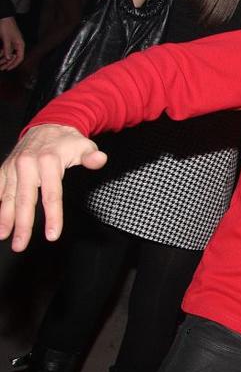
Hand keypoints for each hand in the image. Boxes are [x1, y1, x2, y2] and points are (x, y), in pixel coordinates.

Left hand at [0, 16, 24, 70]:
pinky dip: (2, 53)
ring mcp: (12, 42)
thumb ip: (7, 49)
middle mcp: (17, 45)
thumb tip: (8, 58)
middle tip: (2, 68)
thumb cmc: (6, 26)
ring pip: (8, 53)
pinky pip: (5, 49)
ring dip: (3, 58)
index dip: (14, 64)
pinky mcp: (6, 40)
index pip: (19, 58)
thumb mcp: (6, 38)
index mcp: (20, 44)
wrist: (3, 16)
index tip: (8, 68)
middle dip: (7, 63)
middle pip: (14, 57)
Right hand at [0, 124, 106, 250]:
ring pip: (6, 196)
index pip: (52, 194)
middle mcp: (27, 164)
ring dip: (3, 218)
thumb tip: (100, 159)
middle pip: (24, 199)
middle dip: (22, 224)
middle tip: (20, 246)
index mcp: (48, 161)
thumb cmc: (68, 141)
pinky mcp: (5, 168)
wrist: (48, 125)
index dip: (53, 216)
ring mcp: (13, 167)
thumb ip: (91, 156)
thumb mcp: (84, 146)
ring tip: (3, 236)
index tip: (53, 235)